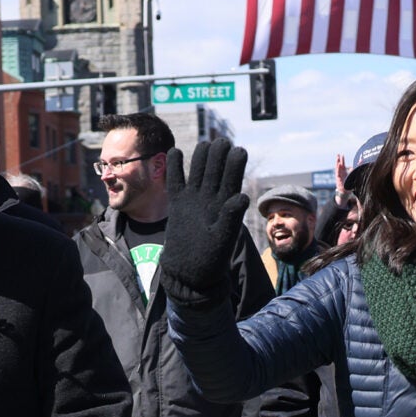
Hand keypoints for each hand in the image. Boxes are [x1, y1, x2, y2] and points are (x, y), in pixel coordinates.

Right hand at [151, 138, 249, 306]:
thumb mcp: (221, 241)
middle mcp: (211, 198)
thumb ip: (230, 219)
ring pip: (198, 170)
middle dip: (219, 154)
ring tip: (204, 145)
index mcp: (226, 205)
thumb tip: (240, 197)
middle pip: (216, 169)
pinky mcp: (177, 204)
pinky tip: (175, 152)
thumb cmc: (208, 262)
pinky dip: (175, 167)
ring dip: (201, 156)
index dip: (236, 163)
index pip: (232, 178)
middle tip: (222, 142)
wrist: (188, 274)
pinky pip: (176, 180)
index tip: (238, 151)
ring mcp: (194, 199)